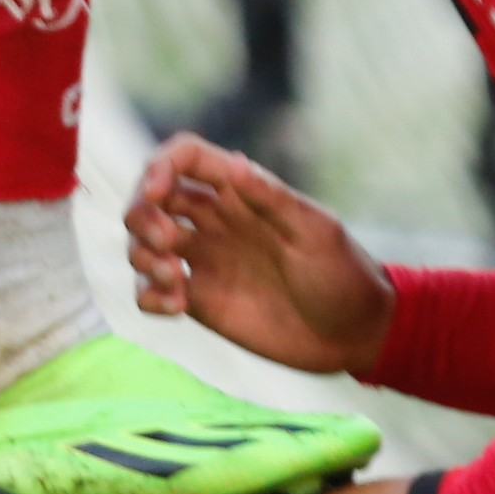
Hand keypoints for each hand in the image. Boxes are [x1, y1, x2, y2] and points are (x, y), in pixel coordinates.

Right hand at [129, 132, 394, 373]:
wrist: (353, 335)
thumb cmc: (344, 276)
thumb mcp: (316, 234)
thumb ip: (273, 200)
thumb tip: (235, 164)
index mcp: (242, 193)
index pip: (186, 158)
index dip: (159, 166)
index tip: (156, 194)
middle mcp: (216, 222)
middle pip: (151, 198)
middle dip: (141, 214)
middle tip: (166, 244)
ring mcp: (205, 262)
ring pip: (143, 243)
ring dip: (141, 257)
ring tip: (176, 282)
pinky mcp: (200, 302)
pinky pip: (151, 291)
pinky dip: (149, 296)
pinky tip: (177, 307)